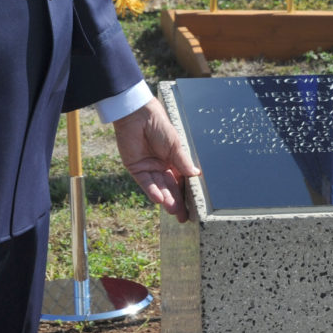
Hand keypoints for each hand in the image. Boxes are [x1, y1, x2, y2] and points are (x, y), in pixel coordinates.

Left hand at [112, 96, 199, 222]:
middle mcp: (161, 166)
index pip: (181, 181)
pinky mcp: (135, 169)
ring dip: (165, 199)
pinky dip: (152, 191)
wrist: (138, 115)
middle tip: (182, 217)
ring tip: (173, 210)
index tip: (194, 208)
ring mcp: (148, 168)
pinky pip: (145, 183)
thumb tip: (196, 175)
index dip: (186, 194)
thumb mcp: (175, 145)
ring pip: (159, 187)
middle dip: (176, 202)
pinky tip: (159, 198)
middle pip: (170, 187)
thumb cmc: (159, 125)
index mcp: (173, 160)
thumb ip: (183, 162)